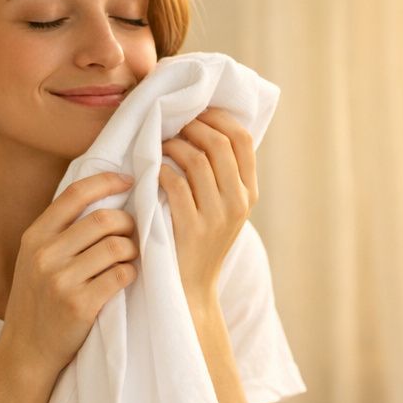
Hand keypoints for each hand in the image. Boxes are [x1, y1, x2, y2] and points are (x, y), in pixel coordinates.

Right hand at [0, 170, 139, 380]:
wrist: (26, 351)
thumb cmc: (37, 302)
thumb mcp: (34, 261)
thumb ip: (59, 233)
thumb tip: (103, 199)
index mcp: (34, 237)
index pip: (75, 194)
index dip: (107, 181)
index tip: (129, 180)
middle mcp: (45, 255)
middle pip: (103, 219)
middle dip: (128, 223)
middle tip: (133, 233)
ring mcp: (61, 280)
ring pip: (116, 246)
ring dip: (131, 250)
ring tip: (128, 259)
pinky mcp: (80, 304)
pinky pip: (121, 274)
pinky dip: (131, 273)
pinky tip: (125, 279)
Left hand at [157, 108, 258, 303]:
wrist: (190, 289)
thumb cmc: (199, 243)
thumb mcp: (223, 210)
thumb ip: (222, 177)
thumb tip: (208, 130)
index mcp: (249, 193)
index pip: (243, 140)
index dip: (219, 118)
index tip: (198, 112)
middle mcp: (238, 202)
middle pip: (219, 144)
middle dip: (193, 127)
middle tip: (173, 125)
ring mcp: (216, 216)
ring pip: (196, 160)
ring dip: (173, 145)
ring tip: (160, 145)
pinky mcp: (191, 228)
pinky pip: (174, 184)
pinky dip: (161, 170)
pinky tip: (152, 170)